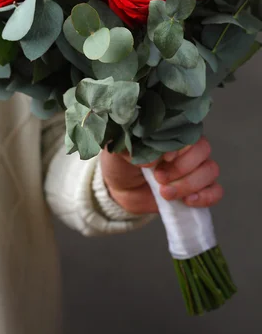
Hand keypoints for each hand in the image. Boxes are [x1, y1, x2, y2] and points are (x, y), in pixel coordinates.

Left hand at [100, 137, 222, 214]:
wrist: (120, 190)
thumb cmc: (121, 163)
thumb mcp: (117, 151)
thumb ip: (131, 148)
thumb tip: (152, 160)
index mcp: (170, 132)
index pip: (188, 132)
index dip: (180, 147)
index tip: (164, 158)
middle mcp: (186, 147)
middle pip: (203, 151)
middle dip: (181, 168)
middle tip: (159, 178)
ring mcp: (195, 168)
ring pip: (210, 170)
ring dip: (189, 185)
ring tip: (164, 193)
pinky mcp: (198, 189)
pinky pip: (216, 191)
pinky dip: (206, 197)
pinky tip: (187, 201)